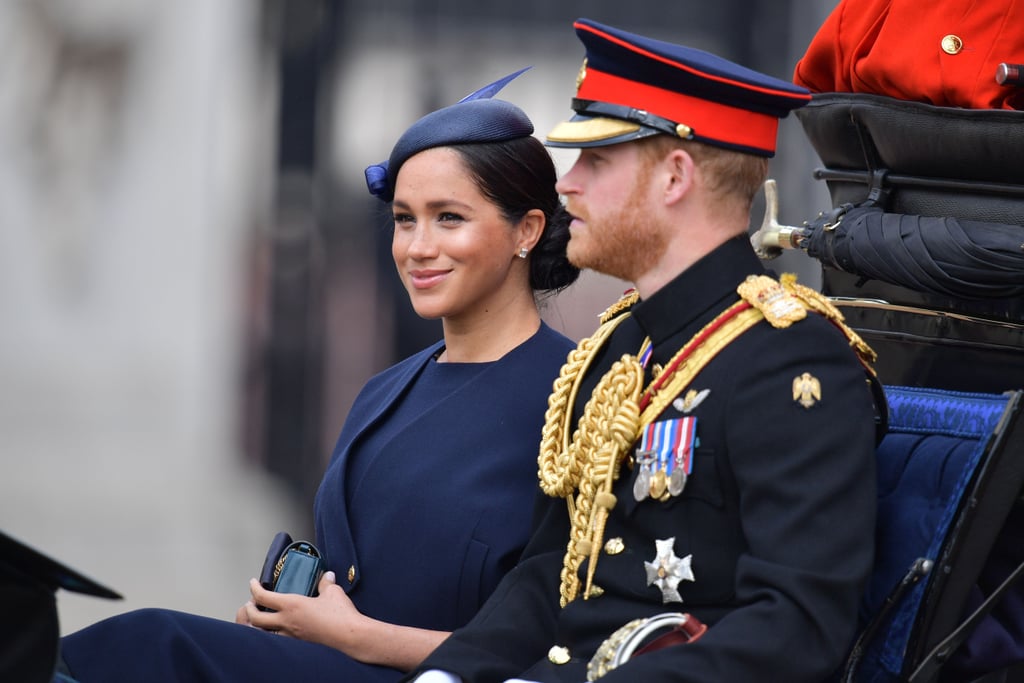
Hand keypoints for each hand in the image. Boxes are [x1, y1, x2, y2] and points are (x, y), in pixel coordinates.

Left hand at [237, 572, 366, 651]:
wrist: (350, 637)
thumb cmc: (341, 616)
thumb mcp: (333, 592)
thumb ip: (325, 583)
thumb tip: (326, 576)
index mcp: (292, 606)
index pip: (263, 597)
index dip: (254, 588)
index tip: (253, 583)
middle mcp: (287, 622)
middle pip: (256, 618)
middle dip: (249, 609)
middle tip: (250, 603)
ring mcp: (292, 636)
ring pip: (264, 633)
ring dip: (258, 625)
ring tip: (260, 619)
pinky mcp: (299, 645)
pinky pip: (278, 640)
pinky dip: (273, 634)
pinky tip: (279, 630)